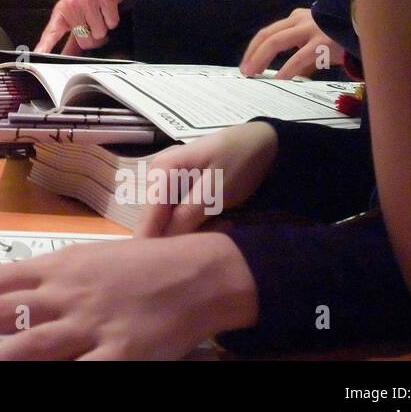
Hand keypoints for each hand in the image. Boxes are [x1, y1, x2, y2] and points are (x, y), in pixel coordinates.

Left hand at [0, 233, 256, 359]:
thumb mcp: (83, 262)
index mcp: (55, 268)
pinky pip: (84, 374)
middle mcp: (67, 294)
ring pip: (30, 346)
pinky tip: (30, 394)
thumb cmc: (137, 268)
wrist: (197, 272)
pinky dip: (57, 383)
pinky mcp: (123, 354)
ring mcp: (94, 325)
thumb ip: (43, 282)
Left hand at [36, 0, 122, 52]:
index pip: (51, 32)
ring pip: (100, 33)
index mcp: (61, 12)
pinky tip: (106, 9)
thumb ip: (71, 40)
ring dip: (103, 27)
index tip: (39, 55)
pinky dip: (112, 19)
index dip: (45, 45)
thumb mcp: (73, 16)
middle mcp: (71, 5)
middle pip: (85, 41)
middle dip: (93, 38)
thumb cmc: (85, 0)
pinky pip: (112, 22)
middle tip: (93, 25)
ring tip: (99, 14)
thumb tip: (68, 58)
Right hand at [135, 121, 278, 237]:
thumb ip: (189, 214)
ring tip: (222, 227)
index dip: (153, 245)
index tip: (166, 269)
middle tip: (210, 244)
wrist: (263, 142)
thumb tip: (165, 242)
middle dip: (179, 238)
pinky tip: (220, 220)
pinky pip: (180, 215)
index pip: (148, 218)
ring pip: (169, 220)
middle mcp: (157, 177)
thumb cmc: (239, 161)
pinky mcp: (180, 190)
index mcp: (161, 172)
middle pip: (157, 221)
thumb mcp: (217, 190)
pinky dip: (197, 223)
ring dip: (192, 231)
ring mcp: (168, 183)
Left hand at [241, 8, 343, 77]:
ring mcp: (311, 29)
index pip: (268, 32)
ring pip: (276, 41)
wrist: (369, 28)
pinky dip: (287, 69)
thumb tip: (286, 78)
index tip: (246, 64)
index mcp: (296, 19)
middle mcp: (300, 20)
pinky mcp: (323, 42)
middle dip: (252, 54)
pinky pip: (299, 57)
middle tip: (245, 71)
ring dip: (261, 58)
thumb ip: (301, 59)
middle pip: (267, 35)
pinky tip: (280, 79)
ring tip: (254, 74)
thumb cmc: (340, 38)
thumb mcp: (315, 44)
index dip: (253, 48)